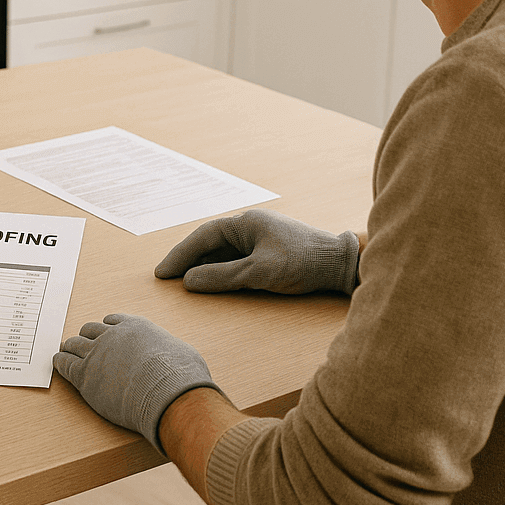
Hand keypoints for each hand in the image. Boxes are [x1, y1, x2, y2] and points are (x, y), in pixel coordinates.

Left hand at [53, 313, 218, 451]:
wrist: (167, 393)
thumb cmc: (181, 377)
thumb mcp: (183, 355)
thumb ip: (172, 354)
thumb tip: (179, 362)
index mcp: (136, 327)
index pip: (113, 321)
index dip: (107, 328)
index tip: (103, 333)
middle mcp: (113, 335)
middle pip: (90, 330)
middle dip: (86, 337)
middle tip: (81, 344)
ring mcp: (96, 353)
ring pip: (74, 344)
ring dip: (70, 348)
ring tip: (65, 352)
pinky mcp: (85, 375)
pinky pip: (64, 363)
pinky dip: (60, 362)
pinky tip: (58, 362)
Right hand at [154, 210, 359, 295]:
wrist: (342, 265)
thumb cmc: (303, 263)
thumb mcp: (259, 272)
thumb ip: (222, 277)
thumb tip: (189, 282)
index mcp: (247, 222)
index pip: (204, 236)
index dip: (181, 255)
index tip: (163, 273)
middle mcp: (251, 227)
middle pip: (211, 243)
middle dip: (188, 260)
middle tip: (167, 278)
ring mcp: (261, 239)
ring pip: (223, 252)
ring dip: (204, 266)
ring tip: (184, 282)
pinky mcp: (270, 253)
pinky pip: (237, 259)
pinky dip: (221, 270)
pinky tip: (213, 282)